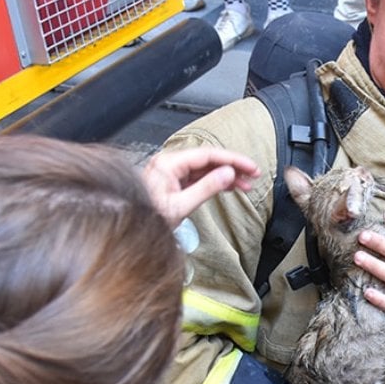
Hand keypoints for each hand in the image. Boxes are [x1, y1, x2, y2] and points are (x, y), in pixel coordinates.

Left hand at [141, 148, 258, 226]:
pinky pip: (199, 177)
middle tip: (253, 174)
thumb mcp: (181, 205)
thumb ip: (206, 188)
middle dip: (233, 167)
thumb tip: (227, 174)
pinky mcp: (174, 182)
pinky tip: (229, 186)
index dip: (232, 160)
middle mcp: (170, 163)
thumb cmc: (147, 218)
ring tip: (246, 184)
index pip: (208, 155)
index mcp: (169, 163)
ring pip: (206, 168)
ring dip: (227, 175)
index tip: (250, 166)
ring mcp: (172, 172)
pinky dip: (216, 181)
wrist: (132, 228)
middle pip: (209, 159)